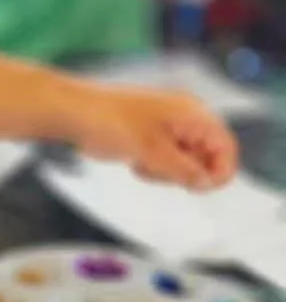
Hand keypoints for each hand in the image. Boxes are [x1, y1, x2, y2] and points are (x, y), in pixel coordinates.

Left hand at [70, 86, 236, 189]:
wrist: (75, 114)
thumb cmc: (111, 123)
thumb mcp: (152, 153)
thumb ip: (184, 170)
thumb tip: (205, 182)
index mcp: (191, 113)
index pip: (226, 147)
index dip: (218, 171)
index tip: (196, 187)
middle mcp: (184, 118)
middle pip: (207, 158)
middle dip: (185, 172)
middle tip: (157, 169)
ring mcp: (168, 128)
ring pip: (185, 164)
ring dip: (166, 172)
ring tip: (141, 162)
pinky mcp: (152, 137)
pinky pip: (166, 162)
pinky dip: (154, 167)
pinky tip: (134, 160)